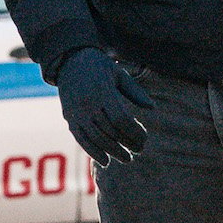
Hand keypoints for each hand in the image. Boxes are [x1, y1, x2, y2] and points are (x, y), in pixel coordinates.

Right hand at [56, 49, 153, 165]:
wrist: (69, 60)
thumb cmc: (100, 67)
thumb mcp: (119, 74)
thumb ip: (135, 92)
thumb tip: (153, 108)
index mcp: (103, 91)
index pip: (121, 119)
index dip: (134, 132)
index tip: (144, 138)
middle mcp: (88, 103)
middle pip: (110, 131)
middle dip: (127, 144)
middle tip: (138, 151)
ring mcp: (77, 112)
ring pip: (97, 138)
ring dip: (113, 152)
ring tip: (126, 158)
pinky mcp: (69, 118)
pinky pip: (81, 140)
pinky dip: (93, 152)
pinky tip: (106, 161)